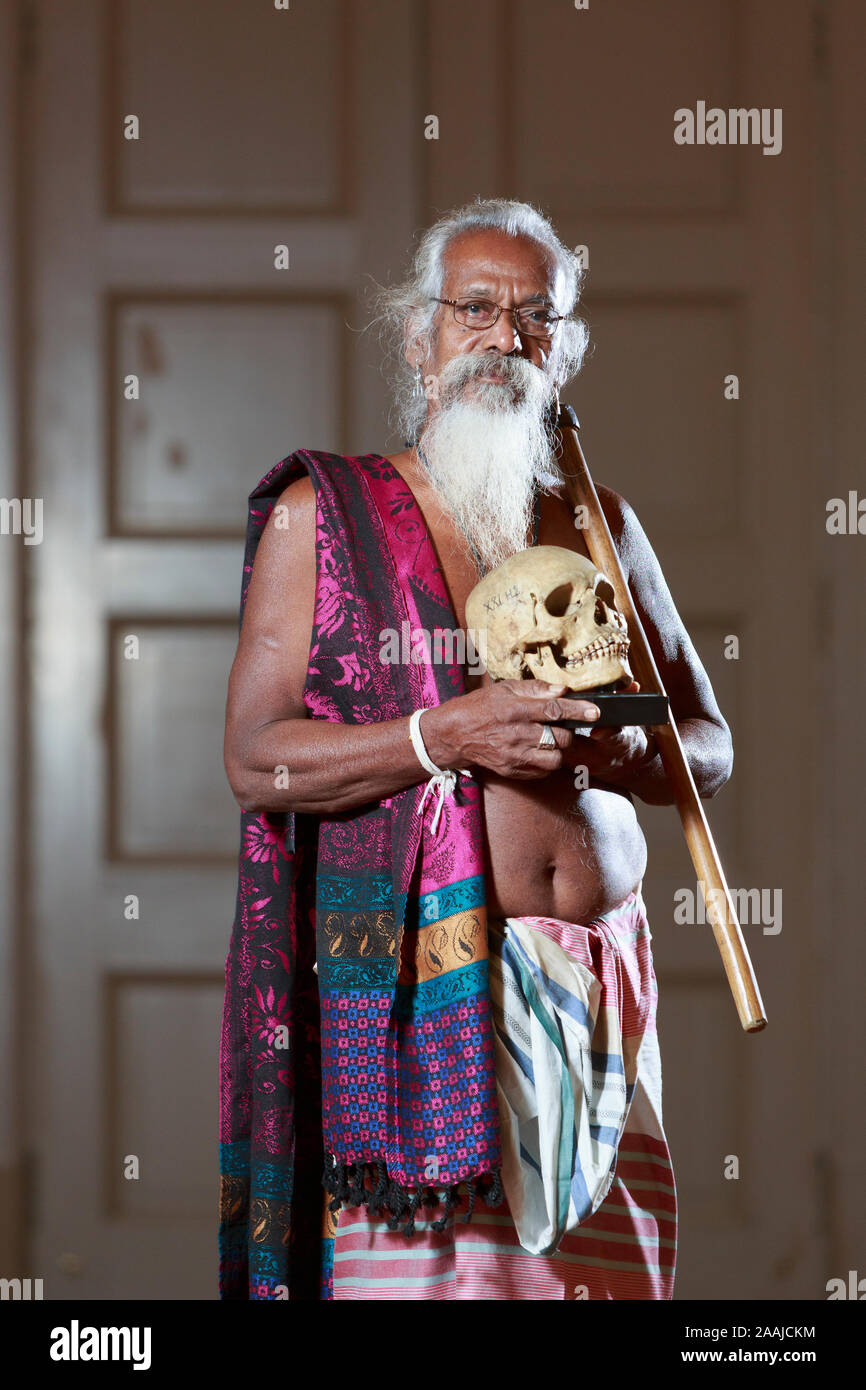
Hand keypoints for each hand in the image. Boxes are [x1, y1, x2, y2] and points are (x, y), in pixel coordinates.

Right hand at [422, 679, 599, 780]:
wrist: (453, 735)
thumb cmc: (478, 707)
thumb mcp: (504, 689)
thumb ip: (535, 689)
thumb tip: (562, 690)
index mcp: (515, 710)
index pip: (555, 710)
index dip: (579, 711)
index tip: (596, 711)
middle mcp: (516, 734)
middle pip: (560, 738)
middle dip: (568, 731)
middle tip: (563, 725)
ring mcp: (514, 756)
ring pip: (554, 759)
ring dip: (558, 750)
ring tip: (550, 740)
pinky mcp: (511, 771)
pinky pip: (541, 772)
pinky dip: (546, 762)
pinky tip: (538, 751)